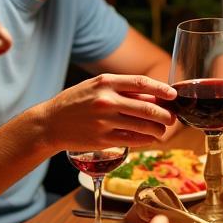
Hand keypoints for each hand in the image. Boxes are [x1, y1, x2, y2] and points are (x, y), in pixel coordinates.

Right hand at [40, 74, 175, 149]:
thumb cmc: (75, 102)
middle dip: (165, 114)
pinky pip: (132, 140)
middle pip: (147, 107)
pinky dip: (145, 140)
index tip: (173, 95)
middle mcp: (106, 100)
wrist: (49, 124)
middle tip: (172, 118)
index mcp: (105, 82)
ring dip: (158, 129)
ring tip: (162, 131)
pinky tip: (150, 139)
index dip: (162, 89)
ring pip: (142, 126)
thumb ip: (121, 89)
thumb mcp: (95, 86)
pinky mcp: (102, 139)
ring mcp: (104, 121)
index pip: (141, 83)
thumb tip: (153, 94)